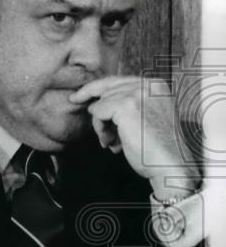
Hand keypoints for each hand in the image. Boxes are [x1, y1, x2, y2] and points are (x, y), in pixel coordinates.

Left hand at [68, 76, 199, 198]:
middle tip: (100, 134)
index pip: (117, 81)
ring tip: (111, 142)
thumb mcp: (143, 118)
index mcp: (156, 85)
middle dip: (99, 114)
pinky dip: (100, 128)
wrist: (169, 165)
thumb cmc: (155, 148)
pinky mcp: (127, 105)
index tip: (76, 97)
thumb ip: (125, 106)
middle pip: (106, 89)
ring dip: (101, 126)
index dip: (94, 90)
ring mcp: (138, 93)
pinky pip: (97, 111)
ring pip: (100, 102)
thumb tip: (93, 104)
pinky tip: (111, 142)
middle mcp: (149, 85)